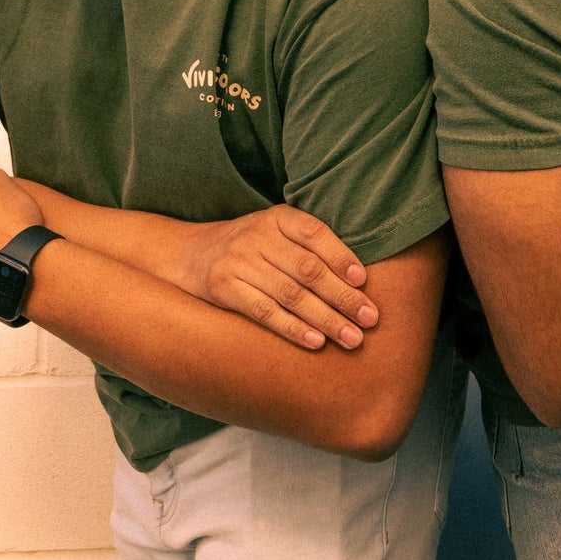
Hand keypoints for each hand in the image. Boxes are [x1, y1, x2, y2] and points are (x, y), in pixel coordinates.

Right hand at [170, 205, 379, 351]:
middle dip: (343, 296)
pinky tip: (316, 342)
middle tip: (371, 319)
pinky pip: (265, 312)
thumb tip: (361, 280)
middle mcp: (258, 236)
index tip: (364, 281)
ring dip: (326, 319)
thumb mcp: (275, 232)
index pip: (315, 233)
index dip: (341, 257)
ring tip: (352, 338)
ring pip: (291, 294)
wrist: (189, 256)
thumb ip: (310, 247)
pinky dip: (293, 328)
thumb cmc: (250, 248)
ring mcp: (239, 262)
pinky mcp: (225, 289)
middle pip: (308, 269)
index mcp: (277, 217)